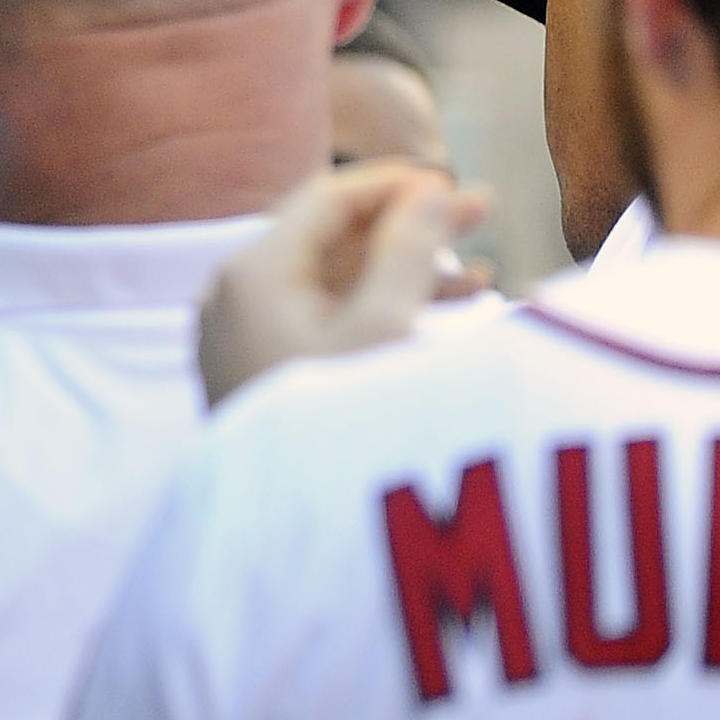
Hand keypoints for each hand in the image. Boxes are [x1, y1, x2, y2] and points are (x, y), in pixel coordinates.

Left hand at [198, 159, 490, 405]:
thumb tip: (433, 191)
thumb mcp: (383, 330)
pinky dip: (375, 315)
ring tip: (483, 281)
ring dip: (402, 275)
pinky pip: (319, 324)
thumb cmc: (336, 426)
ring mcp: (241, 337)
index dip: (398, 185)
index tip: (461, 185)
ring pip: (330, 285)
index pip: (327, 198)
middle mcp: (234, 297)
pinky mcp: (259, 375)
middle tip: (486, 216)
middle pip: (330, 239)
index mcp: (251, 272)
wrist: (283, 535)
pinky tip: (437, 326)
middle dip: (410, 228)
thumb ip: (409, 252)